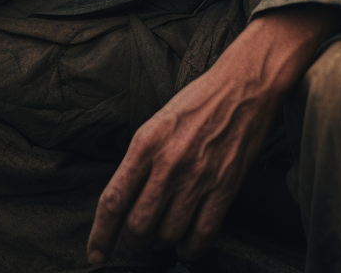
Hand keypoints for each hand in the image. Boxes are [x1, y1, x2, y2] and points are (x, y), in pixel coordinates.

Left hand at [87, 5, 340, 262]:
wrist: (243, 85)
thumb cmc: (199, 101)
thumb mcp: (158, 122)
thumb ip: (141, 159)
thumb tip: (127, 200)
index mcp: (145, 143)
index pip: (113, 200)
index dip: (100, 235)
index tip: (97, 255)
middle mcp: (168, 163)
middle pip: (138, 226)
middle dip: (136, 240)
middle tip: (141, 238)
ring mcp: (197, 177)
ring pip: (167, 235)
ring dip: (164, 243)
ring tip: (167, 233)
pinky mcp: (224, 187)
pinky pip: (200, 236)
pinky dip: (191, 248)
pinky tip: (189, 241)